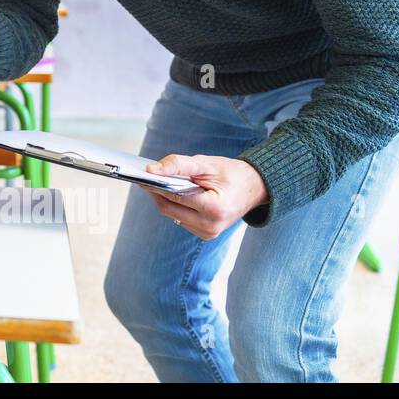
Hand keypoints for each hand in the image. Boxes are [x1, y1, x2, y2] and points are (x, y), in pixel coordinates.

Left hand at [143, 155, 269, 239]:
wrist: (255, 187)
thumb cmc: (232, 173)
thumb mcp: (205, 164)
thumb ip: (177, 165)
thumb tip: (151, 170)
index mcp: (214, 209)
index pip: (174, 197)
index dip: (156, 185)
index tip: (143, 174)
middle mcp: (211, 226)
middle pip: (168, 209)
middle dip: (157, 192)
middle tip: (149, 176)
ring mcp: (208, 233)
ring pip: (172, 215)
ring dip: (166, 199)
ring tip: (165, 182)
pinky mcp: (206, 234)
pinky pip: (181, 219)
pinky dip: (176, 205)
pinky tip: (178, 193)